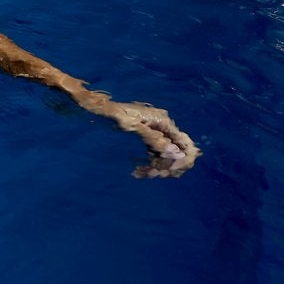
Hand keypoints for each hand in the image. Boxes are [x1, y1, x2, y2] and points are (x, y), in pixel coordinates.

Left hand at [77, 91, 198, 178]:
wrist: (98, 109)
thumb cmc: (112, 114)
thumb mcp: (131, 127)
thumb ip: (152, 139)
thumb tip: (174, 153)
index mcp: (163, 121)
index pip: (185, 144)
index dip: (182, 161)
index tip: (168, 171)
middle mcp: (163, 126)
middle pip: (178, 152)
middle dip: (168, 166)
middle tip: (151, 174)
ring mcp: (156, 132)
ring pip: (166, 156)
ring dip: (158, 168)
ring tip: (141, 174)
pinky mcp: (148, 138)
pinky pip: (155, 155)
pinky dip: (150, 165)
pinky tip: (138, 172)